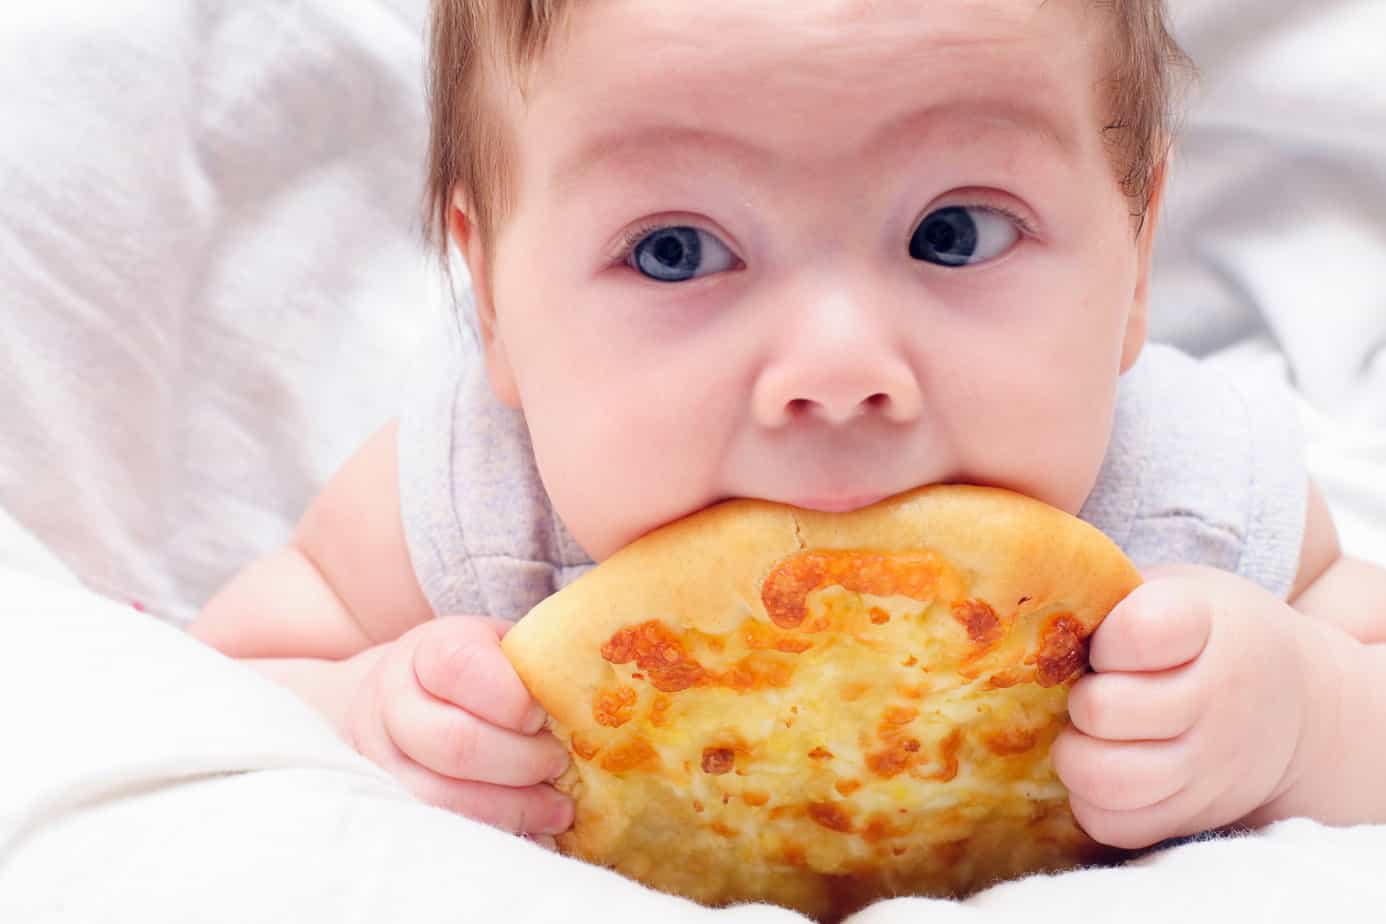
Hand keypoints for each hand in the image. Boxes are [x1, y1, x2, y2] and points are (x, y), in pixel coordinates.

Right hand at [344, 615, 572, 840]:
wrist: (397, 691)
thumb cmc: (475, 669)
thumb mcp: (501, 646)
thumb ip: (536, 665)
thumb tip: (601, 701)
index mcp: (430, 651)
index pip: (460, 668)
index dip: (510, 698)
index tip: (543, 715)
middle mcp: (397, 704)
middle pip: (456, 743)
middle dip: (521, 762)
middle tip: (559, 763)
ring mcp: (387, 760)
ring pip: (444, 797)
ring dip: (514, 808)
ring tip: (560, 809)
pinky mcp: (395, 803)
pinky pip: (443, 829)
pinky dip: (498, 834)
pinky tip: (536, 833)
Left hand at [1052, 564, 1316, 848]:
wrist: (1295, 704)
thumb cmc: (1202, 632)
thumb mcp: (1173, 589)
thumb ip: (1110, 592)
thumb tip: (1022, 586)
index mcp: (1203, 624)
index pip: (1139, 632)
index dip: (1105, 638)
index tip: (1107, 640)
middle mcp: (1213, 698)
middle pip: (1104, 710)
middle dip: (1080, 698)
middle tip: (1087, 690)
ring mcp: (1207, 764)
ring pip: (1106, 778)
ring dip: (1077, 755)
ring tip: (1086, 735)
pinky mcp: (1194, 814)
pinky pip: (1116, 825)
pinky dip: (1093, 802)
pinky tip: (1103, 767)